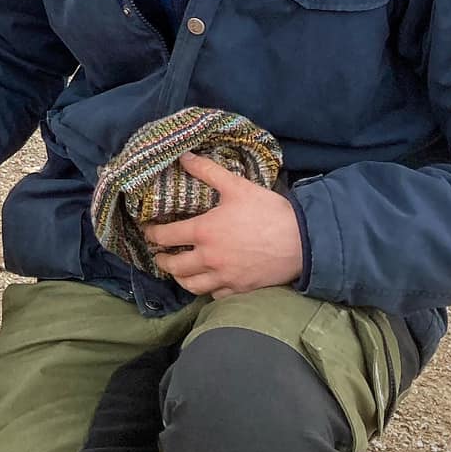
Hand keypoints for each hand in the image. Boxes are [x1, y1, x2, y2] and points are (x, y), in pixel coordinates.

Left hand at [142, 153, 303, 298]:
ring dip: (180, 278)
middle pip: (175, 266)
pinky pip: (215, 295)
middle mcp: (210, 258)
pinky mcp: (241, 289)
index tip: (148, 231)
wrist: (302, 241)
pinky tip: (207, 282)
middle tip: (159, 255)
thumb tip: (184, 155)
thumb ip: (207, 171)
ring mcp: (225, 277)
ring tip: (178, 271)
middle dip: (162, 260)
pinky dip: (206, 290)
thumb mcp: (236, 186)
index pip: (167, 236)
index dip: (153, 234)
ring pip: (192, 285)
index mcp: (204, 232)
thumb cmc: (268, 211)